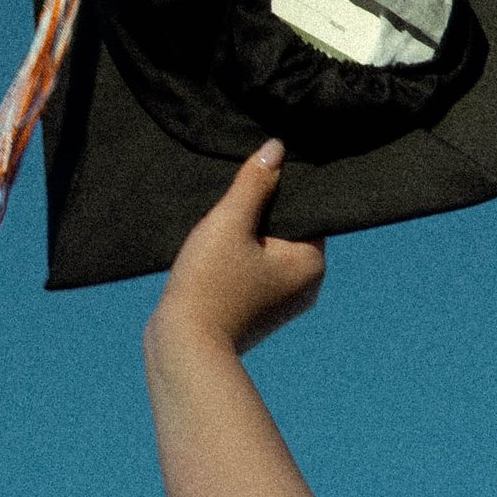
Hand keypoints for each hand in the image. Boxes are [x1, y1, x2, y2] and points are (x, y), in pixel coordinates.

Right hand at [148, 142, 327, 362]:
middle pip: (288, 231)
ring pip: (270, 251)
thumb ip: (254, 183)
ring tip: (219, 232)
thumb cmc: (209, 283)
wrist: (184, 347)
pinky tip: (215, 255)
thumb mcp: (229, 222)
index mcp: (312, 263)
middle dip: (260, 216)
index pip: (306, 211)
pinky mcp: (262, 313)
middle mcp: (308, 285)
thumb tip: (277, 148)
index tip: (252, 182)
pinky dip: (240, 260)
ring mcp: (285, 303)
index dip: (279, 191)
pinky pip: (257, 272)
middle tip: (229, 206)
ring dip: (247, 237)